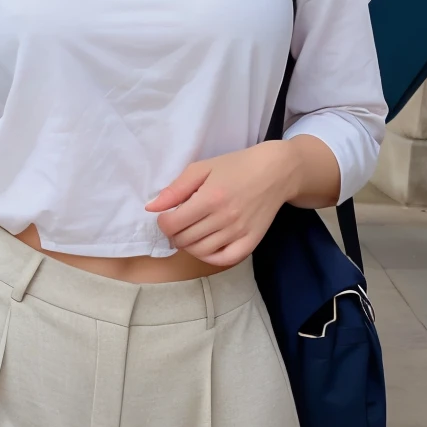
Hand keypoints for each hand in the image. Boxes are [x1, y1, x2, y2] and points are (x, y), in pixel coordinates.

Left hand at [145, 142, 295, 267]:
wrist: (275, 171)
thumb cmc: (236, 166)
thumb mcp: (202, 168)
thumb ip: (175, 189)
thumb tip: (151, 208)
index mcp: (210, 198)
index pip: (172, 224)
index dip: (163, 222)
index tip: (167, 215)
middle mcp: (225, 218)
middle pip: (184, 240)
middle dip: (175, 233)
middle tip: (179, 223)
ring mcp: (239, 232)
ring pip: (201, 252)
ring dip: (189, 245)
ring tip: (191, 232)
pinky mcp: (252, 242)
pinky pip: (224, 260)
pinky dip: (210, 257)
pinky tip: (206, 245)